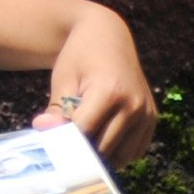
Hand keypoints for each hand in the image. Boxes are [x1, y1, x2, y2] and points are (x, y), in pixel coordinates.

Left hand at [43, 6, 156, 164]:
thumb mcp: (64, 78)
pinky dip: (117, 153)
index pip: (84, 133)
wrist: (108, 36)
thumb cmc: (80, 56)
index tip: (51, 147)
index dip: (65, 143)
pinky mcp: (152, 120)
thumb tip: (41, 129)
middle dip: (81, 153)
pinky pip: (134, 152)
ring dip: (100, 157)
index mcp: (109, 92)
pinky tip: (101, 139)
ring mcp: (146, 114)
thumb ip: (56, 108)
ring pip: (120, 156)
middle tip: (65, 150)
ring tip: (83, 143)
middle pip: (103, 148)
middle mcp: (133, 105)